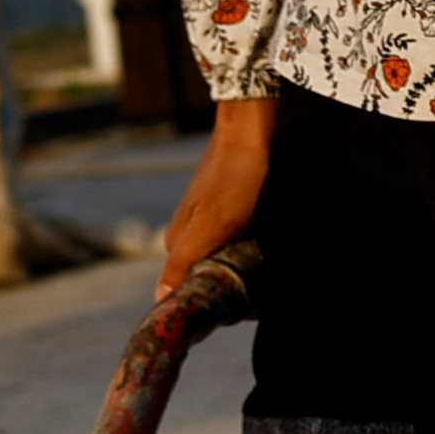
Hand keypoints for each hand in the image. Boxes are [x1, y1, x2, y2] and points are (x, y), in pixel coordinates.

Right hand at [149, 88, 272, 308]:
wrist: (252, 128)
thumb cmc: (233, 177)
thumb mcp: (209, 226)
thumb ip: (182, 263)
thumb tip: (160, 299)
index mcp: (177, 242)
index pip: (193, 288)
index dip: (222, 301)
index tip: (251, 305)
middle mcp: (189, 233)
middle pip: (212, 274)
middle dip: (239, 284)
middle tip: (268, 285)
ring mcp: (209, 220)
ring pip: (230, 257)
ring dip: (252, 267)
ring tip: (274, 265)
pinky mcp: (230, 209)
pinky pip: (243, 239)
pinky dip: (257, 247)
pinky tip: (272, 244)